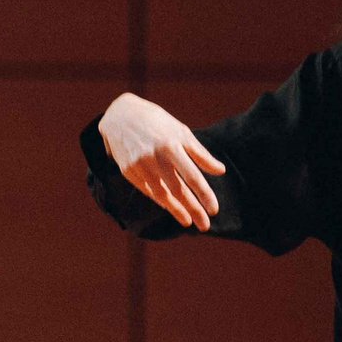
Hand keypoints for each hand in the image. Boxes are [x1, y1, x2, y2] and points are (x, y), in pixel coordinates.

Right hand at [98, 93, 225, 229]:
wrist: (120, 115)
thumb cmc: (157, 122)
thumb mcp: (181, 131)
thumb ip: (200, 153)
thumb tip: (220, 171)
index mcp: (171, 145)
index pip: (192, 176)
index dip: (204, 195)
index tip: (214, 210)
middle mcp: (154, 157)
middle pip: (178, 190)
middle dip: (193, 209)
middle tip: (204, 225)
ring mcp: (139, 165)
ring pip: (161, 194)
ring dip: (176, 210)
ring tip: (187, 221)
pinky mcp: (127, 171)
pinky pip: (147, 190)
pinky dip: (160, 200)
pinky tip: (170, 207)